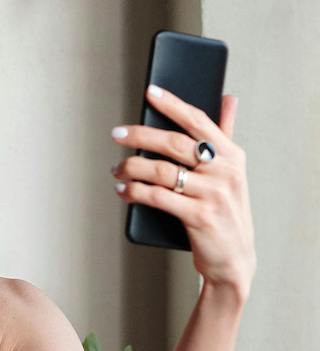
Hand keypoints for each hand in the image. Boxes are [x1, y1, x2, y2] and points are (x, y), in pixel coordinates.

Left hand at [110, 85, 255, 297]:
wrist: (234, 259)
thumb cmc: (226, 211)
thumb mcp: (232, 172)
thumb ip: (225, 136)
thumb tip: (228, 98)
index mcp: (232, 155)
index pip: (199, 121)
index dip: (173, 104)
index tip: (150, 91)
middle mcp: (225, 172)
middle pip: (174, 143)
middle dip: (141, 135)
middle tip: (117, 134)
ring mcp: (212, 194)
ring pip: (161, 170)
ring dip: (132, 167)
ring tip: (116, 168)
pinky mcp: (198, 216)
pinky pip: (157, 197)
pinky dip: (134, 191)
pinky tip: (122, 188)